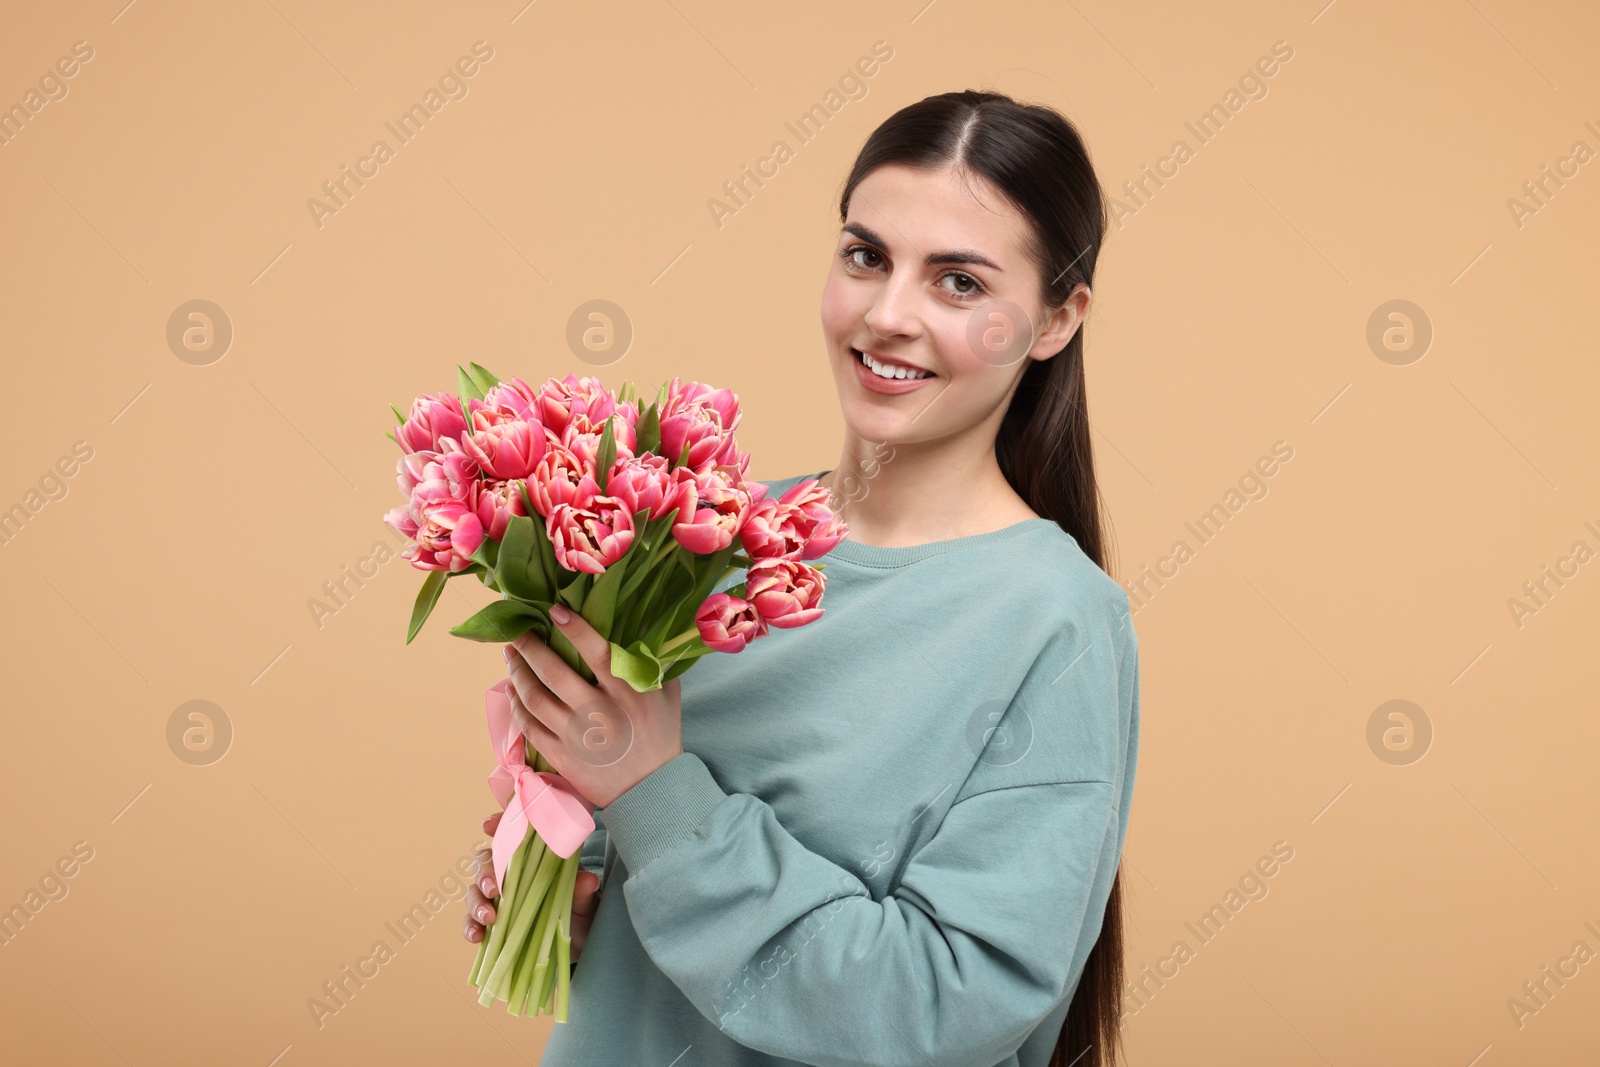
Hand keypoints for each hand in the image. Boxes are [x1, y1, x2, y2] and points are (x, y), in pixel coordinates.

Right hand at [462, 811, 602, 957]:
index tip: (487, 826)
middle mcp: (511, 875)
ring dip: (476, 902)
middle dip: (485, 873)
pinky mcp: (493, 926)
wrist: (580, 941)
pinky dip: (470, 927)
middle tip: (494, 889)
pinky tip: (476, 935)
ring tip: (489, 918)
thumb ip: (581, 889)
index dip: (496, 826)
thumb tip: (588, 880)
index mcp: (532, 858)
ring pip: (474, 891)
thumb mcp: (585, 899)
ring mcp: (499, 900)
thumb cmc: (581, 910)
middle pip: (485, 862)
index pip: (511, 835)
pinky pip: (472, 922)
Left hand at [502, 603, 682, 808]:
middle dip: (530, 647)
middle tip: (517, 632)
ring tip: (510, 656)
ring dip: (517, 673)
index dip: (574, 629)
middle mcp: (599, 713)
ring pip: (534, 699)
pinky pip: (529, 726)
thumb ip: (652, 664)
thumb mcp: (666, 695)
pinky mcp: (561, 757)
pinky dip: (516, 705)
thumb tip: (636, 628)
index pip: (597, 653)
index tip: (555, 611)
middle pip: (554, 673)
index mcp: (628, 694)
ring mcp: (577, 737)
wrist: (651, 789)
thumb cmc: (660, 735)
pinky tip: (512, 690)